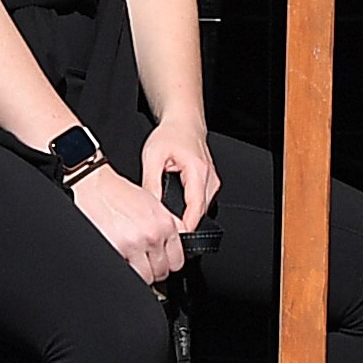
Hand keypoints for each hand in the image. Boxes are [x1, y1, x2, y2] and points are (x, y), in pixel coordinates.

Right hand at [70, 165, 187, 287]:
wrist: (94, 185)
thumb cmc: (118, 192)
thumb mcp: (151, 203)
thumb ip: (166, 224)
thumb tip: (173, 244)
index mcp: (165, 224)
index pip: (177, 261)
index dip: (166, 263)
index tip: (158, 261)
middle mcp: (153, 235)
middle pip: (161, 272)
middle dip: (151, 269)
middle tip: (140, 260)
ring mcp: (135, 244)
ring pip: (145, 277)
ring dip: (137, 271)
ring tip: (128, 258)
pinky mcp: (117, 250)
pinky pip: (127, 273)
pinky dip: (123, 267)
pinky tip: (118, 254)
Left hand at [140, 121, 221, 237]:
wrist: (183, 123)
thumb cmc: (169, 135)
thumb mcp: (152, 156)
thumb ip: (150, 182)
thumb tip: (149, 207)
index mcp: (198, 171)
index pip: (195, 209)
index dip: (185, 227)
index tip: (172, 239)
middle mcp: (210, 178)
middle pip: (200, 212)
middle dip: (184, 226)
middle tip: (166, 236)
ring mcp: (212, 182)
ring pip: (202, 209)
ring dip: (188, 218)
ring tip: (170, 224)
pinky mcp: (210, 184)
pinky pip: (201, 203)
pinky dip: (190, 210)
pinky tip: (177, 211)